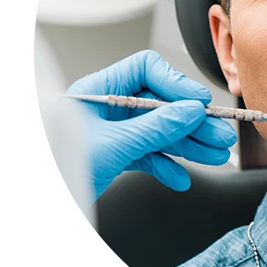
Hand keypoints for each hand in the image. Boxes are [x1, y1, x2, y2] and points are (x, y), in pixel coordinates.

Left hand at [66, 50, 237, 199]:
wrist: (47, 196)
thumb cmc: (58, 165)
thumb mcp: (113, 144)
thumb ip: (155, 127)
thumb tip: (190, 112)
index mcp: (100, 90)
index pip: (147, 70)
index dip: (176, 83)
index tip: (199, 102)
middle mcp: (108, 107)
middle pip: (160, 104)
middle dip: (191, 122)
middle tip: (219, 134)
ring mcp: (113, 131)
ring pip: (159, 132)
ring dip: (187, 145)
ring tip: (214, 155)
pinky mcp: (115, 155)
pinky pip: (147, 155)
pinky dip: (165, 166)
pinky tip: (180, 178)